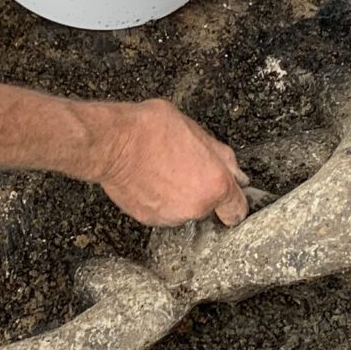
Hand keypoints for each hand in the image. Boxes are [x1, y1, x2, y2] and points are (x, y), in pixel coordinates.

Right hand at [96, 99, 249, 226]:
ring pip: (183, 210)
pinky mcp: (149, 219)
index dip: (232, 201)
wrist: (113, 144)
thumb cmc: (151, 130)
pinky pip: (162, 211)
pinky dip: (158, 200)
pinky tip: (149, 180)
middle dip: (200, 191)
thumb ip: (221, 157)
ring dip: (178, 196)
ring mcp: (171, 216)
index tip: (228, 196)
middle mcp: (196, 206)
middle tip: (184, 167)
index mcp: (215, 184)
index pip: (237, 210)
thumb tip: (235, 172)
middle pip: (207, 206)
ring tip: (163, 171)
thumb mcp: (196, 131)